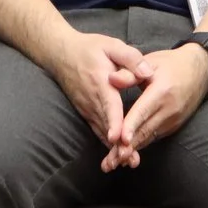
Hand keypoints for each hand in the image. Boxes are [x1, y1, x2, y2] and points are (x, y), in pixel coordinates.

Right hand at [36, 27, 144, 158]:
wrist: (60, 54)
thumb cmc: (88, 48)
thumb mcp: (111, 45)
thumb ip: (130, 58)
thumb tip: (147, 71)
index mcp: (101, 84)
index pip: (109, 107)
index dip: (114, 123)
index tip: (118, 138)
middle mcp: (92, 101)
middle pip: (106, 126)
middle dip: (118, 145)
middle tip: (132, 160)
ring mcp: (87, 108)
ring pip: (101, 132)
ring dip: (113, 148)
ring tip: (128, 162)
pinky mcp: (86, 112)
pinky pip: (97, 130)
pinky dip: (107, 143)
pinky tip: (117, 155)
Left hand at [111, 43, 207, 169]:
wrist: (200, 70)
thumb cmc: (171, 64)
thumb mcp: (151, 61)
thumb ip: (130, 72)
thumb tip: (111, 79)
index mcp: (162, 91)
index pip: (143, 111)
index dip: (131, 126)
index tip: (120, 140)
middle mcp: (169, 109)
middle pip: (145, 131)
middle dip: (127, 148)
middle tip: (110, 161)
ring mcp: (173, 119)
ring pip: (149, 138)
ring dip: (132, 151)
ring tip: (114, 163)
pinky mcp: (174, 125)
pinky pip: (154, 137)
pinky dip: (141, 145)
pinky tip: (127, 154)